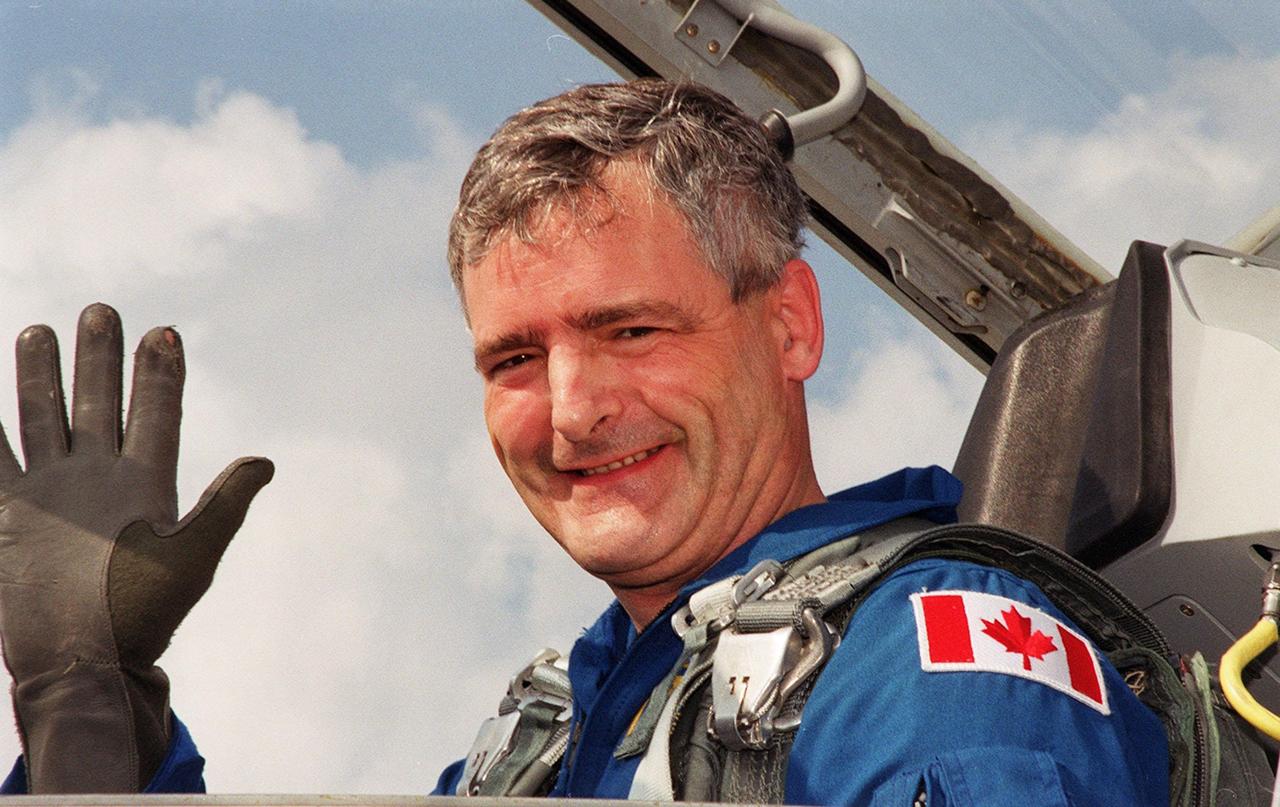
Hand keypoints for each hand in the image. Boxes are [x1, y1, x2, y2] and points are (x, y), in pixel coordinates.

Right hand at [0, 303, 272, 792]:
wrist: (82, 659)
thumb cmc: (143, 615)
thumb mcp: (191, 559)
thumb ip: (224, 506)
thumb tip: (265, 461)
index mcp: (146, 484)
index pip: (156, 414)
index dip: (161, 375)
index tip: (164, 330)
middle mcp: (100, 480)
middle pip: (100, 404)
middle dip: (101, 359)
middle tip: (101, 309)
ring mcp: (55, 493)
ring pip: (46, 419)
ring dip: (42, 377)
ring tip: (40, 329)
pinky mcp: (13, 513)